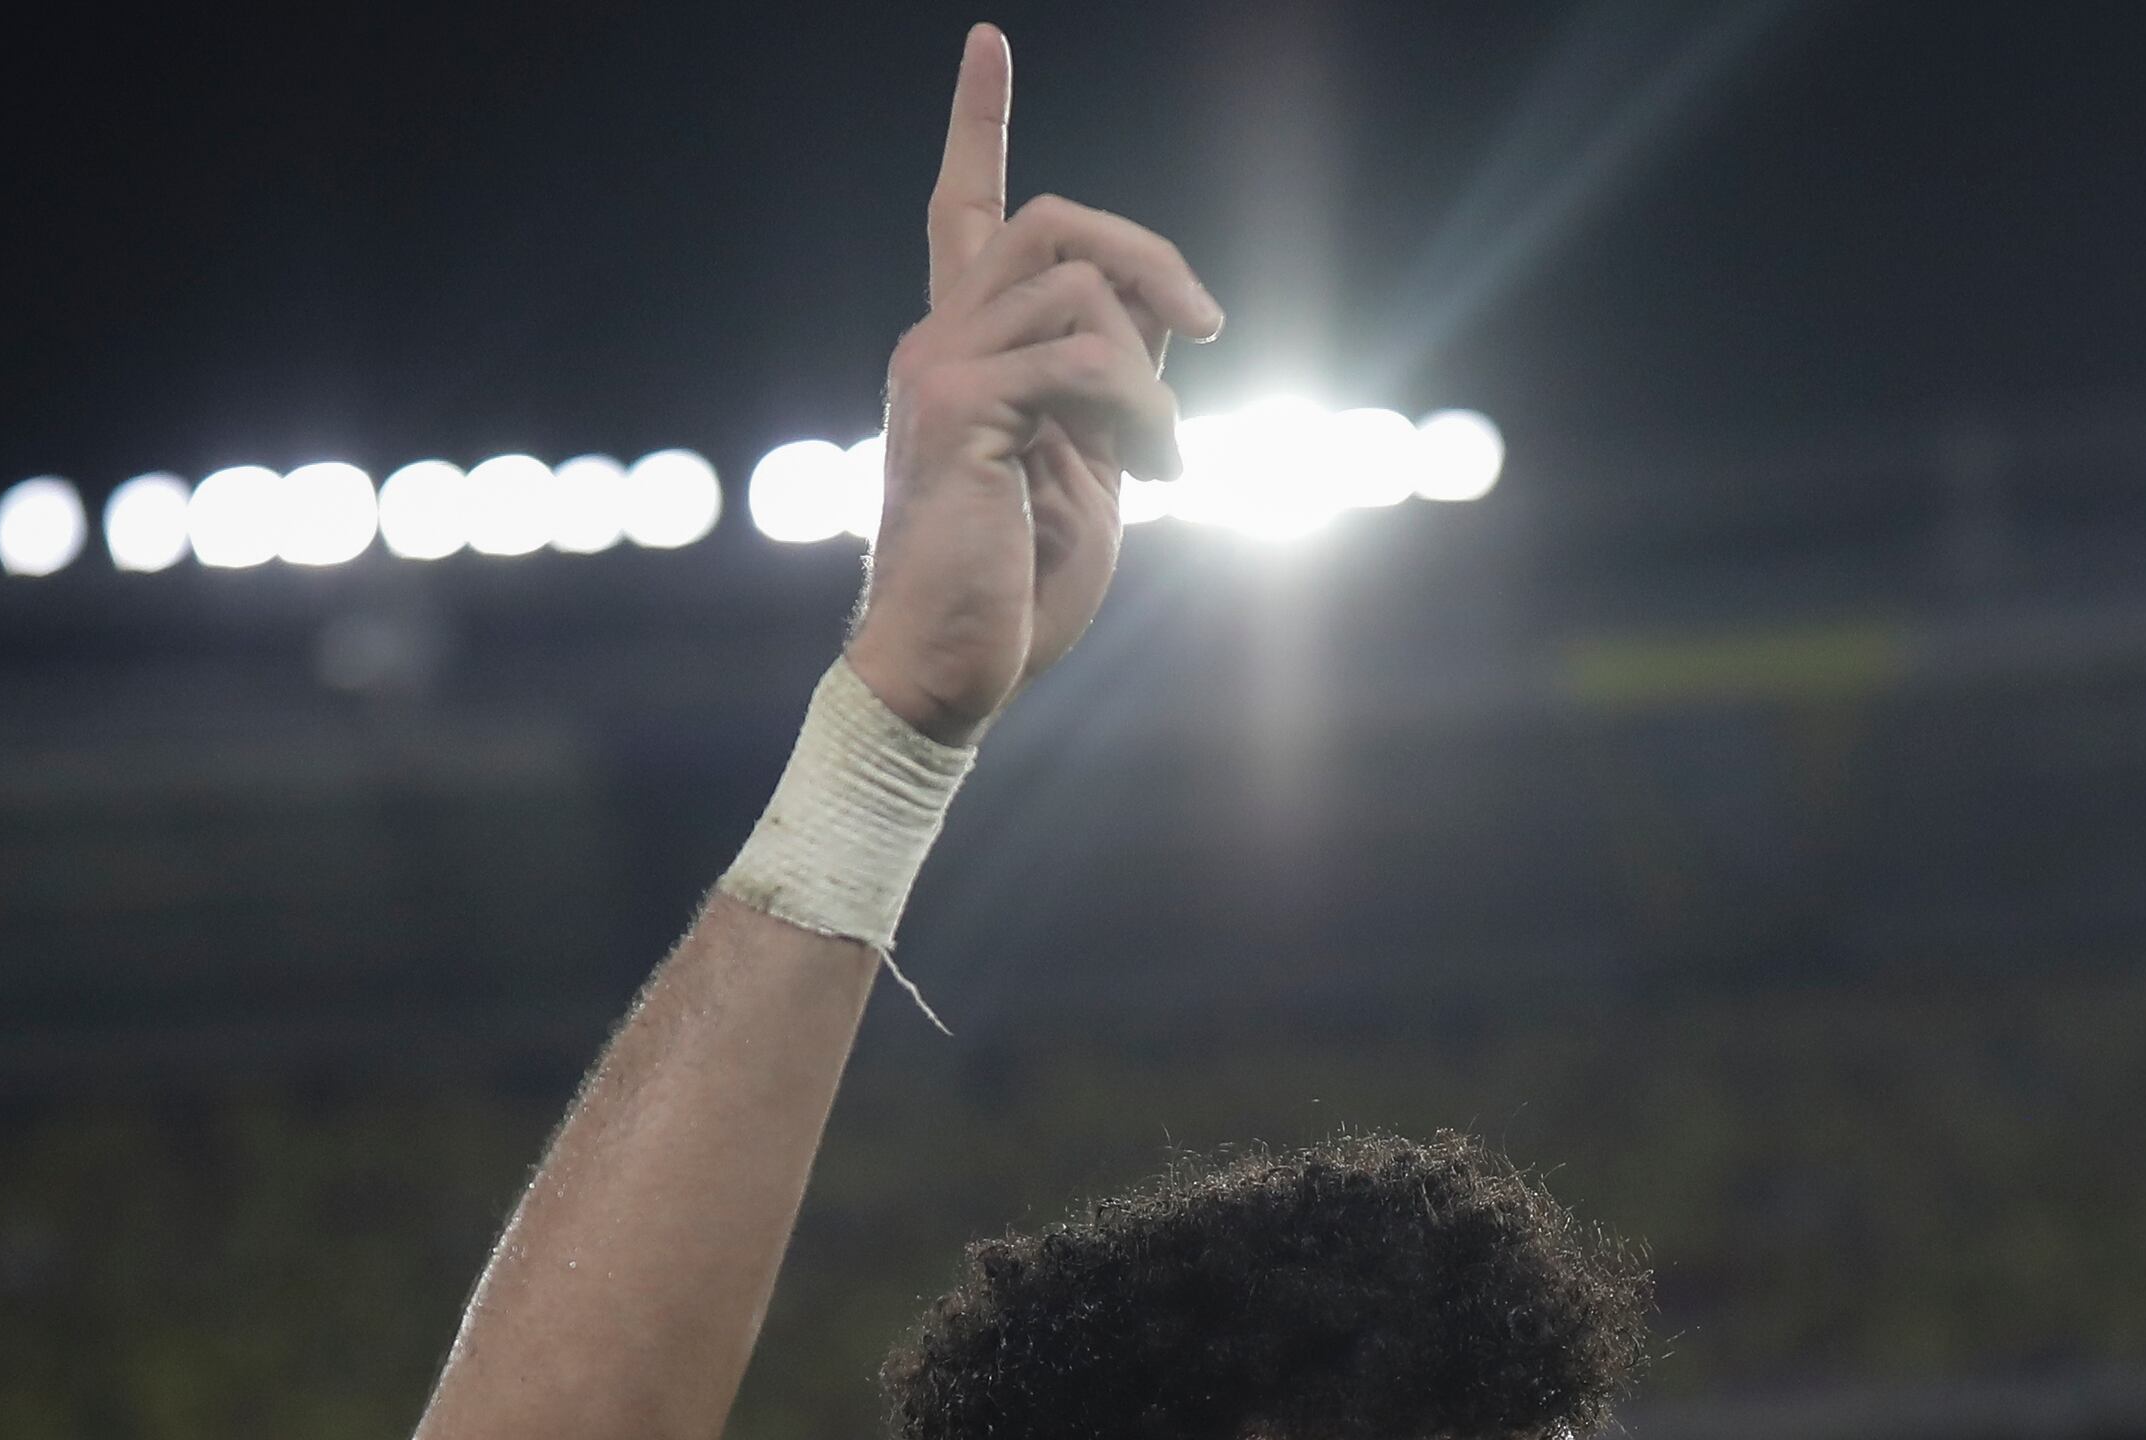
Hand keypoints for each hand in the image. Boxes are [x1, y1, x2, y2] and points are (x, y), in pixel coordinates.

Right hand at [841, 25, 1223, 744]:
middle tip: (1207, 330)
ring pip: (1082, 290)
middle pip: (1052, 224)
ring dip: (1154, 380)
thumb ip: (1111, 377)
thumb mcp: (1091, 463)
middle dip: (1150, 258)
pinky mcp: (956, 406)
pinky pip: (1085, 359)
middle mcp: (938, 339)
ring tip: (1162, 465)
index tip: (989, 40)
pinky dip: (1144, 413)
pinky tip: (1152, 475)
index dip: (980, 123)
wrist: (954, 671)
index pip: (963, 210)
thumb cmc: (1018, 587)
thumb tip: (1159, 309)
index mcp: (967, 348)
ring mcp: (938, 365)